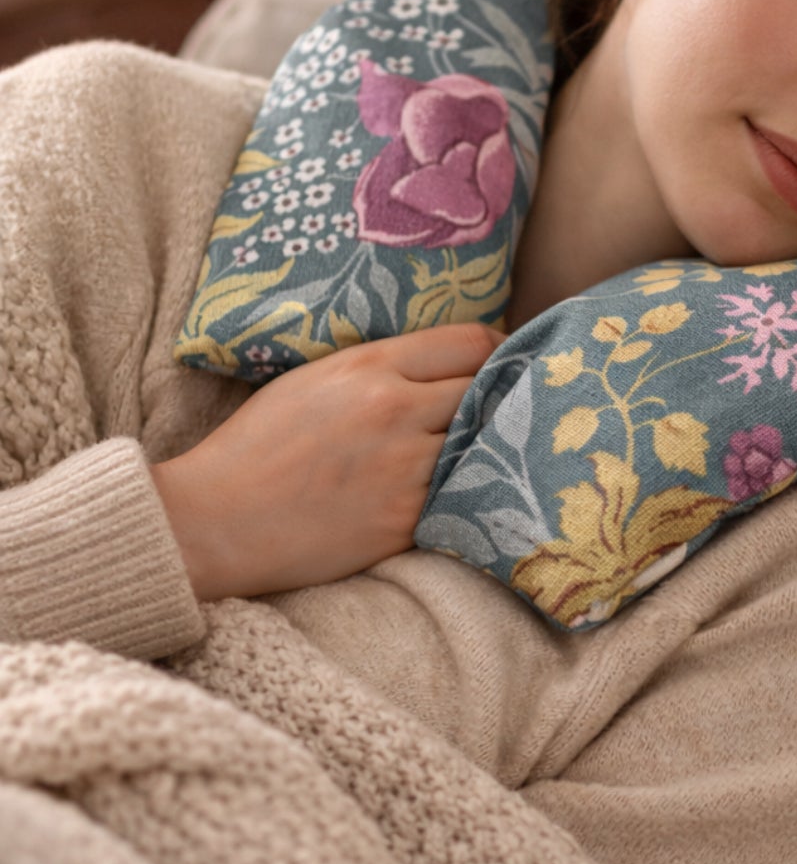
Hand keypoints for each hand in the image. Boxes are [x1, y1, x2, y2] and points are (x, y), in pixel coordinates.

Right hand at [152, 324, 502, 599]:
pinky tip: (465, 489)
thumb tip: (436, 367)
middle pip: (488, 390)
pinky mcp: (406, 521)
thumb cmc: (255, 447)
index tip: (505, 360)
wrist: (216, 521)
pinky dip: (464, 490)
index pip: (470, 341)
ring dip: (488, 446)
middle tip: (513, 403)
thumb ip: (378, 368)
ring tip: (496, 447)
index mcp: (369, 367)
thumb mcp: (313, 379)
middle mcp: (396, 412)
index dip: (498, 348)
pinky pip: (459, 496)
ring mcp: (405, 470)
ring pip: (483, 446)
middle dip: (502, 395)